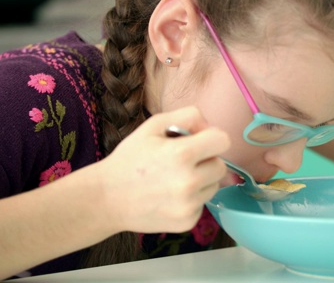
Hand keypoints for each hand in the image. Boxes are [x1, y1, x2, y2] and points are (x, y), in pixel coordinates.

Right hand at [95, 106, 228, 233]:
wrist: (105, 199)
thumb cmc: (130, 159)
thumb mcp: (153, 125)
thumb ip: (188, 116)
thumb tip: (209, 127)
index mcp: (182, 154)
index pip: (223, 141)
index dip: (212, 139)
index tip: (200, 142)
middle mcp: (189, 181)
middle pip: (221, 166)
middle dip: (207, 161)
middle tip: (184, 162)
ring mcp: (188, 205)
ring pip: (214, 186)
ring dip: (201, 181)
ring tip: (174, 180)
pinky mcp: (187, 222)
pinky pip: (202, 205)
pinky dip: (191, 200)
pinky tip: (170, 197)